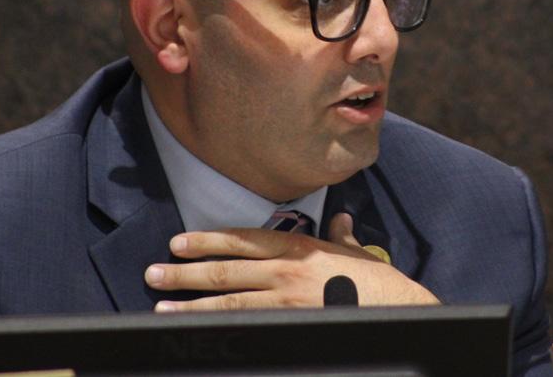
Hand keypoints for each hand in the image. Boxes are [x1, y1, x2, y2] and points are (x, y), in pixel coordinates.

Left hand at [144, 213, 439, 311]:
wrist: (397, 310)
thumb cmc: (375, 281)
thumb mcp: (355, 252)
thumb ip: (341, 236)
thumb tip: (341, 221)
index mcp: (297, 247)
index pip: (241, 239)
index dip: (207, 240)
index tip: (180, 243)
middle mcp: (284, 270)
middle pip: (225, 269)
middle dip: (186, 272)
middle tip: (154, 273)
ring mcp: (285, 300)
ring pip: (228, 301)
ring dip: (192, 304)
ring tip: (163, 306)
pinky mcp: (290, 324)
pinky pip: (247, 327)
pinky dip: (219, 328)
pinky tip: (198, 331)